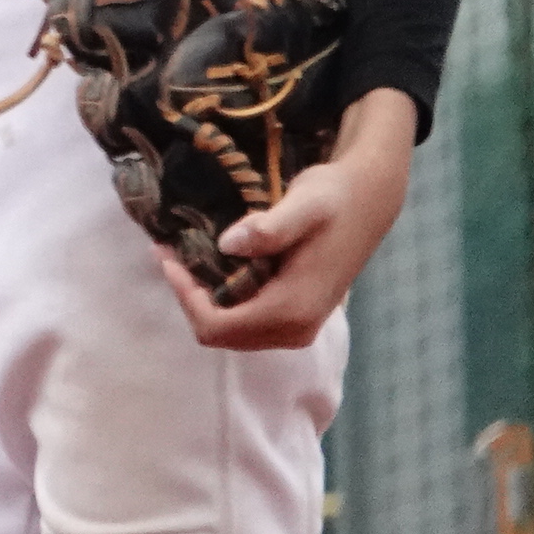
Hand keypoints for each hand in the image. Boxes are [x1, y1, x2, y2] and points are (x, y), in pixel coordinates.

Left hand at [163, 90, 419, 349]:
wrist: (367, 201)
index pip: (218, 325)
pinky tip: (212, 266)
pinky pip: (246, 323)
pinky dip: (221, 300)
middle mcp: (297, 328)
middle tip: (168, 254)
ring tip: (184, 257)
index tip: (166, 256)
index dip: (185, 296)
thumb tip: (228, 245)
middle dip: (189, 298)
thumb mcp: (303, 203)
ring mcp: (299, 327)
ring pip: (230, 332)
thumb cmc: (334, 198)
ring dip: (202, 300)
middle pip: (220, 335)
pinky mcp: (297, 317)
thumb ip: (269, 228)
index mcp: (293, 308)